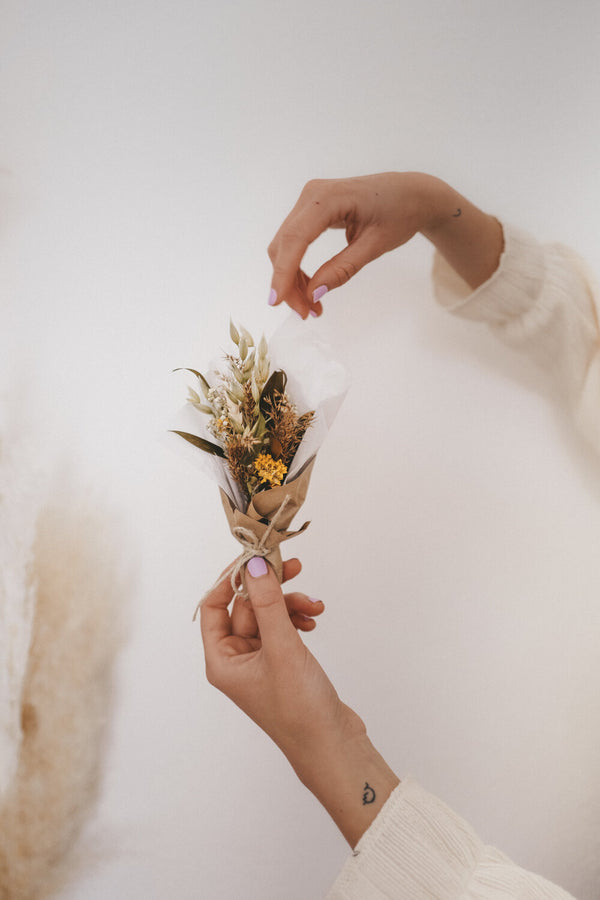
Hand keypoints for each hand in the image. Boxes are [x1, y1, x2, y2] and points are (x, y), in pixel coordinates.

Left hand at [201, 556, 362, 769]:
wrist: (333, 746)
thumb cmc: (300, 709)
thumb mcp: (282, 648)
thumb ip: (268, 603)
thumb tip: (254, 565)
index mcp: (222, 660)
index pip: (213, 605)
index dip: (232, 578)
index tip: (255, 557)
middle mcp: (236, 660)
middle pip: (245, 606)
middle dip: (271, 588)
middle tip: (294, 566)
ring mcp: (260, 662)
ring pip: (269, 615)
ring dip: (291, 604)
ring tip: (315, 606)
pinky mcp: (283, 664)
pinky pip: (284, 628)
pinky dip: (298, 618)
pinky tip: (315, 620)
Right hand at [267, 172, 502, 316]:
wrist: (411, 194)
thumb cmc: (400, 214)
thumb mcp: (375, 246)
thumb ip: (343, 269)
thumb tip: (313, 295)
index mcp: (328, 198)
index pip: (295, 238)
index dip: (283, 272)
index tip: (276, 302)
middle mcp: (312, 195)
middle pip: (284, 244)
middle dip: (288, 282)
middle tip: (306, 314)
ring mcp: (309, 201)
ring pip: (285, 245)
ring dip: (292, 279)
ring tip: (311, 307)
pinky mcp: (311, 210)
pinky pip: (294, 241)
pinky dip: (297, 268)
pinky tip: (311, 288)